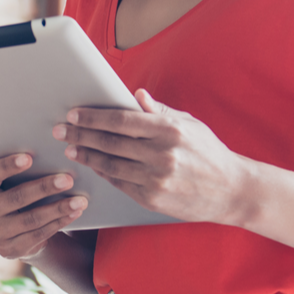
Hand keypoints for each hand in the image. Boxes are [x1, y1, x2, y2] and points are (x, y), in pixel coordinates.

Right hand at [0, 152, 88, 260]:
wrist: (11, 232)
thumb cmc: (13, 194)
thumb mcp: (7, 183)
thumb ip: (17, 172)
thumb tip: (51, 156)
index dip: (8, 166)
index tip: (30, 157)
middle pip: (16, 198)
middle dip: (44, 188)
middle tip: (68, 180)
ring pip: (30, 219)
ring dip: (58, 208)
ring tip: (80, 200)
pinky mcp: (8, 250)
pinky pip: (37, 235)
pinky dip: (58, 223)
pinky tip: (73, 214)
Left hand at [57, 89, 254, 224]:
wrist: (232, 190)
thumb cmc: (209, 153)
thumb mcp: (189, 125)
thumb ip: (159, 111)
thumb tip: (135, 95)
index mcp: (169, 130)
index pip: (121, 121)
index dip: (93, 117)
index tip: (74, 114)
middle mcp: (161, 154)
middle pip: (110, 142)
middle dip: (81, 135)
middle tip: (61, 131)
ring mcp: (156, 179)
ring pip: (110, 165)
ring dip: (87, 155)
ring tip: (72, 148)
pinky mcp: (152, 199)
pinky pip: (120, 183)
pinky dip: (103, 173)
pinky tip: (93, 164)